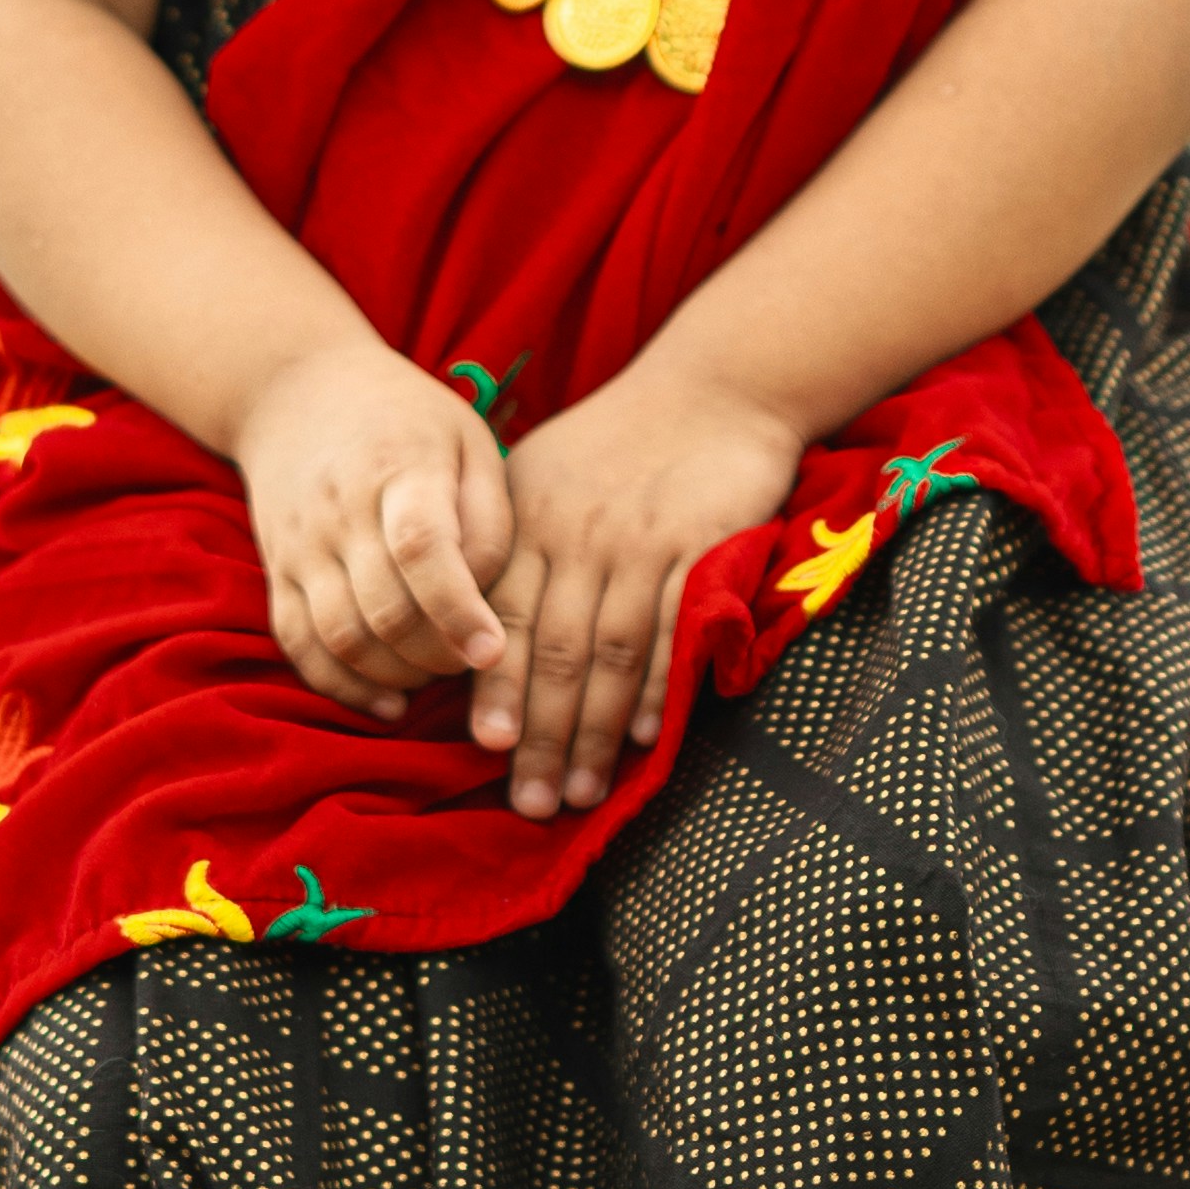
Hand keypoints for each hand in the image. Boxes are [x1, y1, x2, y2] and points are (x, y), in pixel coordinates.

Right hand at [234, 334, 516, 719]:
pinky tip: (388, 702)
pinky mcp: (278, 570)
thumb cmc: (406, 419)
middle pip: (384, 608)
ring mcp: (301, 544)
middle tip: (476, 660)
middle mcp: (341, 509)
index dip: (457, 608)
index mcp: (400, 466)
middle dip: (438, 655)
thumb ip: (491, 514)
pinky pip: (298, 645)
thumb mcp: (467, 438)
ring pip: (341, 638)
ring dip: (397, 676)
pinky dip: (342, 687)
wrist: (296, 388)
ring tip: (436, 672)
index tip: (493, 652)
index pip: (420, 546)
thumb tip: (491, 596)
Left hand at [479, 349, 806, 818]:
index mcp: (529, 522)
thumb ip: (513, 546)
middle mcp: (576, 535)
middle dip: (540, 735)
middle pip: (553, 651)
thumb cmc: (619, 438)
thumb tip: (475, 631)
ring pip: (611, 653)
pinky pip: (674, 630)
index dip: (494, 688)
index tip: (486, 750)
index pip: (502, 618)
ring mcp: (639, 543)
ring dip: (597, 732)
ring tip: (586, 792)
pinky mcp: (701, 546)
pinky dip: (660, 687)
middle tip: (533, 804)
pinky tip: (649, 738)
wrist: (714, 384)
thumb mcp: (542, 474)